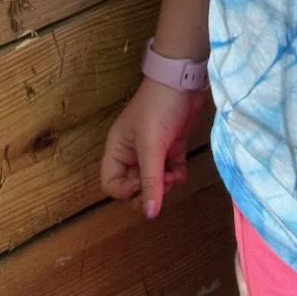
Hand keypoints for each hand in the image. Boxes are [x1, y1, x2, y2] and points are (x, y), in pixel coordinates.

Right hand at [99, 76, 208, 217]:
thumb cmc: (159, 108)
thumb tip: (150, 215)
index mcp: (118, 149)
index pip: (112, 184)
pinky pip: (169, 171)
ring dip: (164, 183)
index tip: (143, 183)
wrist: (184, 80)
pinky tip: (181, 170)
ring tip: (173, 174)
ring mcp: (153, 149)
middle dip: (148, 190)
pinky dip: (175, 175)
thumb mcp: (151, 145)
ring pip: (154, 181)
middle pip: (133, 186)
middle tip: (162, 183)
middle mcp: (132, 152)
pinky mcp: (171, 146)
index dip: (127, 191)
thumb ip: (150, 180)